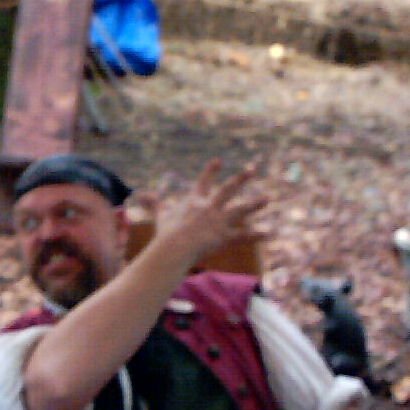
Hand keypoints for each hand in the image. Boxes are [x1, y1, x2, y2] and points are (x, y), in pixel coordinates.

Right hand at [134, 159, 264, 268]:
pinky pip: (243, 236)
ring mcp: (219, 221)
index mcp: (194, 202)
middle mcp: (210, 208)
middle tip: (252, 168)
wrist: (175, 247)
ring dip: (255, 203)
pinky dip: (256, 235)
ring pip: (240, 210)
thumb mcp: (160, 217)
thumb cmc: (166, 233)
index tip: (218, 161)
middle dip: (241, 178)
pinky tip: (269, 233)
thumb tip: (140, 195)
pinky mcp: (225, 237)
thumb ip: (154, 205)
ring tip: (267, 198)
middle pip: (228, 189)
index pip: (203, 182)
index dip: (210, 171)